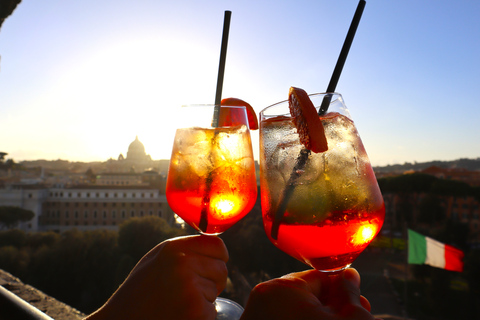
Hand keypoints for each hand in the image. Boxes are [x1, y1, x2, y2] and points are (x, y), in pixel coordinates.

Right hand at [85, 235, 228, 319]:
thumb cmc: (140, 291)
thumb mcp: (158, 259)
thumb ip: (186, 250)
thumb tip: (220, 249)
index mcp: (174, 248)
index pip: (218, 247)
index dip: (218, 259)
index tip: (209, 269)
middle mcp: (183, 264)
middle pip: (222, 270)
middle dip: (212, 282)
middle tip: (186, 292)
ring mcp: (190, 288)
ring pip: (216, 292)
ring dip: (203, 301)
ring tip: (176, 304)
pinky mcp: (196, 312)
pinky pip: (212, 312)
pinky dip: (200, 318)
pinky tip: (178, 316)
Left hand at [240, 268, 380, 319]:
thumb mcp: (349, 319)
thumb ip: (348, 293)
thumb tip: (349, 275)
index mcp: (280, 289)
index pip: (318, 278)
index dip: (342, 291)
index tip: (359, 303)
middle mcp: (262, 303)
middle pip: (306, 297)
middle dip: (331, 308)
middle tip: (355, 317)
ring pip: (295, 314)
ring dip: (318, 319)